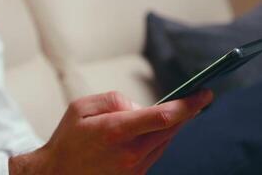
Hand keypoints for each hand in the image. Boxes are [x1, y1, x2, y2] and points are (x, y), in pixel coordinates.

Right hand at [9, 90, 212, 174]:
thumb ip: (114, 100)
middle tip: (196, 100)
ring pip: (165, 141)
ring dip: (171, 126)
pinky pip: (155, 153)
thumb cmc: (68, 139)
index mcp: (116, 131)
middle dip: (186, 112)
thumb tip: (140, 106)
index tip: (204, 94)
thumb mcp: (81, 107)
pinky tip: (150, 132)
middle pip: (172, 129)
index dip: (188, 104)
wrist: (58, 174)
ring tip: (164, 115)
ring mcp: (134, 168)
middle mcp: (130, 152)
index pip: (163, 116)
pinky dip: (159, 139)